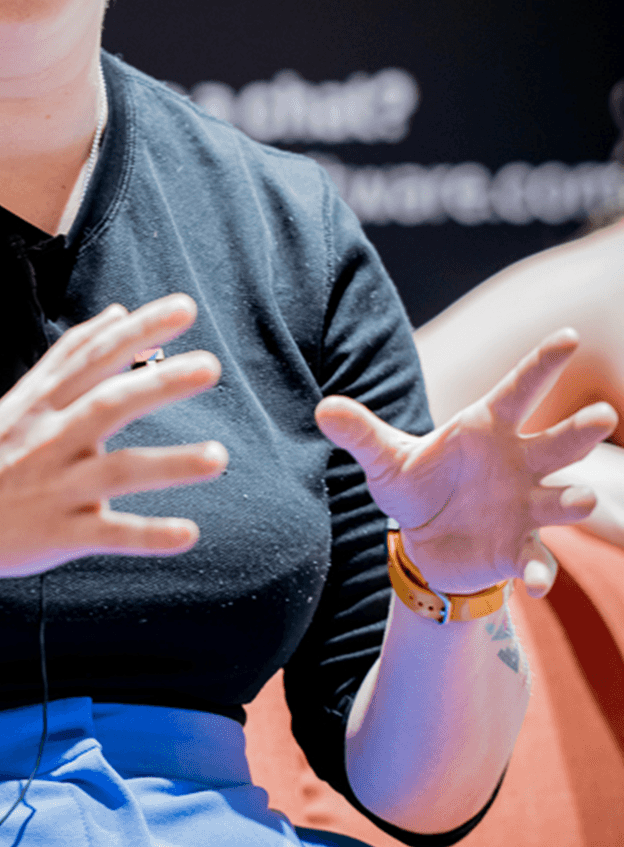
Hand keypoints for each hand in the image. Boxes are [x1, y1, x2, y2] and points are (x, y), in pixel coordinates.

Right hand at [0, 293, 225, 583]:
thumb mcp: (25, 397)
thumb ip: (72, 354)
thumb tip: (117, 310)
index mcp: (44, 401)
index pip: (95, 357)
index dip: (139, 331)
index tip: (184, 309)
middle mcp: (51, 438)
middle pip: (109, 404)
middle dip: (159, 384)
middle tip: (211, 367)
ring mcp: (56, 488)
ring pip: (117, 473)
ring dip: (168, 464)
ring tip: (219, 457)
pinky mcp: (59, 535)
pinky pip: (108, 535)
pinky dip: (146, 535)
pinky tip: (189, 533)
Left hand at [315, 329, 617, 598]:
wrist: (423, 541)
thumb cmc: (414, 484)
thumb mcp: (384, 459)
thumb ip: (360, 433)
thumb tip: (322, 408)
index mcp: (487, 429)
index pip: (519, 390)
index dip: (543, 363)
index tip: (569, 336)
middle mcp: (518, 464)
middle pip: (558, 443)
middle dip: (581, 430)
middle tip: (602, 413)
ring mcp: (526, 508)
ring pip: (561, 498)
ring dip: (572, 499)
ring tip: (578, 498)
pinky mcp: (519, 550)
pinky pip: (537, 560)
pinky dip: (537, 570)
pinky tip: (532, 581)